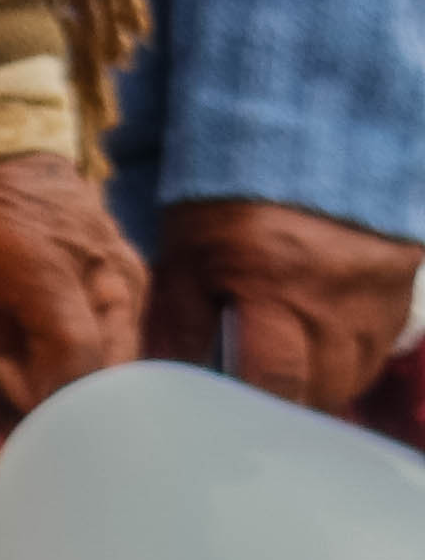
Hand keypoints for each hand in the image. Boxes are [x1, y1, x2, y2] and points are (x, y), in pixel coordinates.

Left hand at [0, 153, 147, 474]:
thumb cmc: (6, 202)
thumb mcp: (42, 269)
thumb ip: (68, 341)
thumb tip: (68, 413)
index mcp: (117, 312)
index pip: (102, 393)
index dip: (61, 430)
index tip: (20, 460)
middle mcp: (83, 331)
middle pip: (52, 405)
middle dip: (0, 438)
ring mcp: (35, 335)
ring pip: (9, 403)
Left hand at [147, 195, 423, 415]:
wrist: (301, 139)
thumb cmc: (228, 195)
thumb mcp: (186, 248)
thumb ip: (177, 318)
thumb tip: (160, 380)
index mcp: (276, 285)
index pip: (276, 381)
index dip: (253, 411)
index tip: (228, 421)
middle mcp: (337, 300)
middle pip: (322, 389)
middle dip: (286, 404)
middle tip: (251, 403)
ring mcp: (377, 298)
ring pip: (355, 375)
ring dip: (319, 384)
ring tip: (282, 377)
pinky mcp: (399, 291)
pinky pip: (378, 348)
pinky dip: (347, 359)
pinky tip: (315, 351)